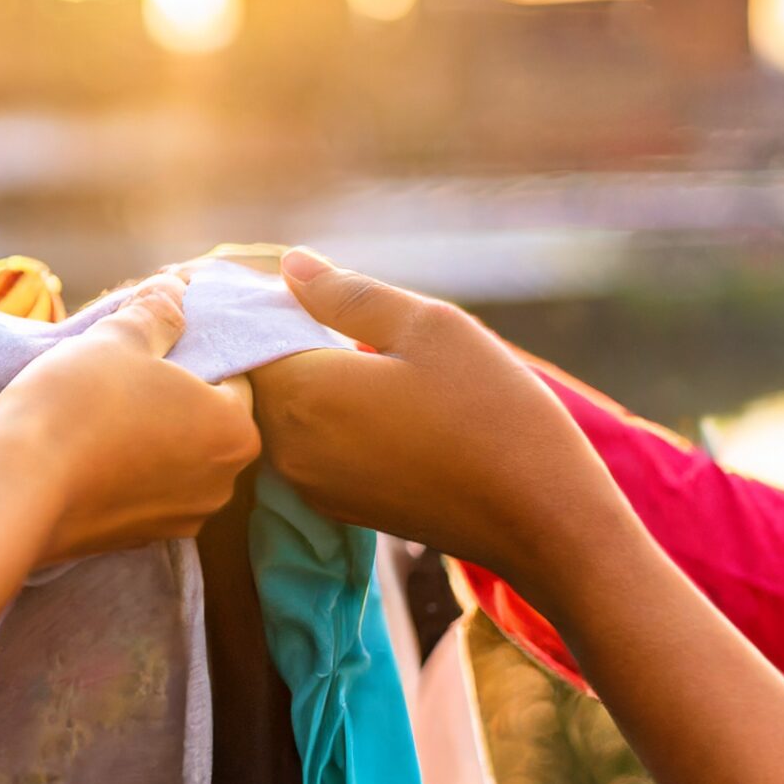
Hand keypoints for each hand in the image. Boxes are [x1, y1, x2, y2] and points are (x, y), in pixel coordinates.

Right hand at [0, 272, 260, 564]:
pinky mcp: (140, 540)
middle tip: (119, 371)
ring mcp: (181, 518)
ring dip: (146, 430)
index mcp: (236, 430)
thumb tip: (176, 293)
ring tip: (96, 409)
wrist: (16, 495)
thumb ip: (158, 313)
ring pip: (173, 455)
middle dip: (169, 393)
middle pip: (204, 417)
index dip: (187, 349)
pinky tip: (85, 448)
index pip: (231, 372)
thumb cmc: (77, 406)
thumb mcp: (119, 339)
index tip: (145, 342)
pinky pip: (143, 488)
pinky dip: (124, 466)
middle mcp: (223, 483)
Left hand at [248, 247, 634, 589]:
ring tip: (353, 349)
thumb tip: (290, 264)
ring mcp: (308, 485)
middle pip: (255, 378)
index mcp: (298, 394)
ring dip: (303, 380)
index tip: (292, 285)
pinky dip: (324, 417)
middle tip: (322, 308)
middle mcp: (285, 448)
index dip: (260, 304)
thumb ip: (347, 293)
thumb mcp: (429, 327)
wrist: (542, 519)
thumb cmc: (491, 411)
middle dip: (277, 340)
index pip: (242, 336)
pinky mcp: (336, 508)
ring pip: (282, 413)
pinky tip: (372, 399)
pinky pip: (308, 446)